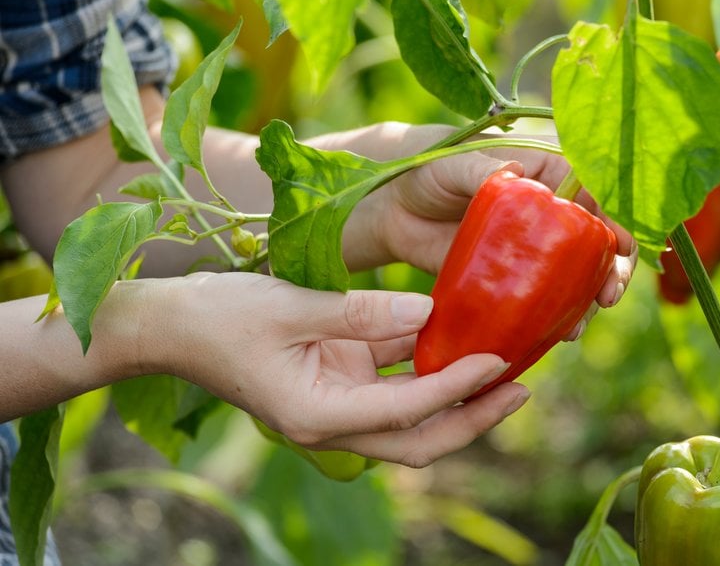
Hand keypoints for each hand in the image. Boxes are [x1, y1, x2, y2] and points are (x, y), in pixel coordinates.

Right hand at [153, 272, 529, 467]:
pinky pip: (391, 379)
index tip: (497, 364)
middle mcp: (333, 420)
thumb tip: (429, 310)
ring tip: (505, 367)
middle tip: (520, 390)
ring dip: (456, 395)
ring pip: (411, 416)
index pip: (403, 411)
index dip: (455, 389)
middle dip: (471, 418)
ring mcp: (336, 402)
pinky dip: (424, 366)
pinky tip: (458, 340)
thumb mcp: (292, 308)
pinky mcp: (337, 379)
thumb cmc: (220, 317)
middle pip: (418, 437)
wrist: (171, 326)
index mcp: (317, 416)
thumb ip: (362, 312)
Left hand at [325, 122, 637, 335]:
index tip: (622, 248)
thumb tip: (514, 177)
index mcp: (549, 173)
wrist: (393, 206)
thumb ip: (485, 171)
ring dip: (584, 302)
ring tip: (575, 327)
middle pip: (597, 241)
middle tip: (608, 297)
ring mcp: (535, 248)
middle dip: (611, 270)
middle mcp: (551, 212)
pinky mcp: (513, 278)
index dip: (616, 220)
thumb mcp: (457, 164)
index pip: (596, 194)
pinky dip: (552, 318)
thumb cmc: (429, 168)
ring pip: (576, 276)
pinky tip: (555, 336)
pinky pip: (542, 300)